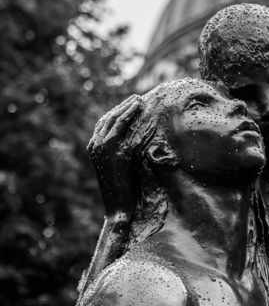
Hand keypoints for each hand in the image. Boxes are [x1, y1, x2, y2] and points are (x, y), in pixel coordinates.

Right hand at [87, 94, 142, 217]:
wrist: (118, 207)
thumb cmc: (123, 190)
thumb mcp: (120, 166)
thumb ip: (122, 151)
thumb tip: (135, 139)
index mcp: (94, 148)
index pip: (105, 123)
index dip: (118, 111)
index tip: (131, 103)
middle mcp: (94, 145)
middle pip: (108, 117)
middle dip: (123, 105)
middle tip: (137, 97)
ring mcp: (101, 147)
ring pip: (114, 118)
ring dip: (127, 106)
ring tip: (139, 99)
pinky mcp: (111, 151)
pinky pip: (120, 125)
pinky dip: (129, 113)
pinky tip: (138, 107)